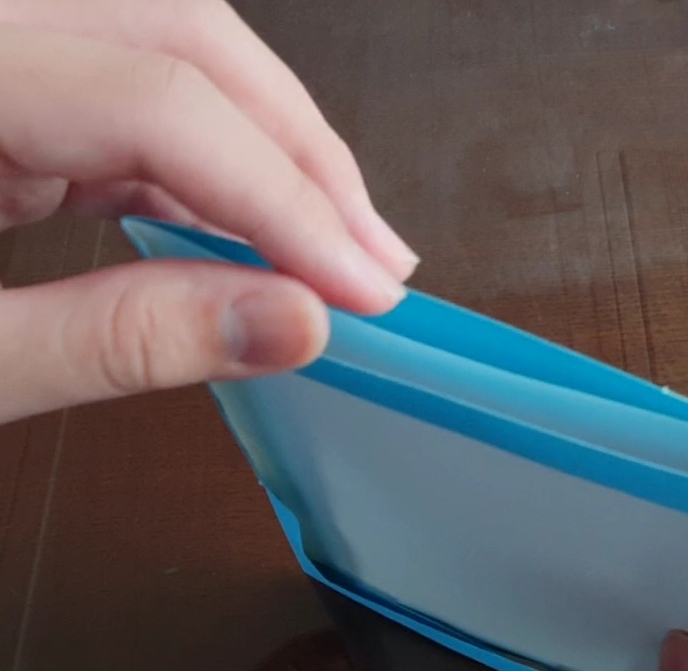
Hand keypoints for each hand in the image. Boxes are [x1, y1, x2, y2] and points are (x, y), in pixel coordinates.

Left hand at [0, 0, 418, 424]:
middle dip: (300, 151)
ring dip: (272, 154)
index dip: (281, 198)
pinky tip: (259, 237)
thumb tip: (290, 325)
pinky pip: (141, 101)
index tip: (361, 287)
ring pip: (177, 55)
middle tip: (374, 255)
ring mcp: (8, 52)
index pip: (161, 102)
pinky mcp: (17, 86)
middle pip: (188, 37)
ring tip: (339, 248)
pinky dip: (215, 173)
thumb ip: (118, 338)